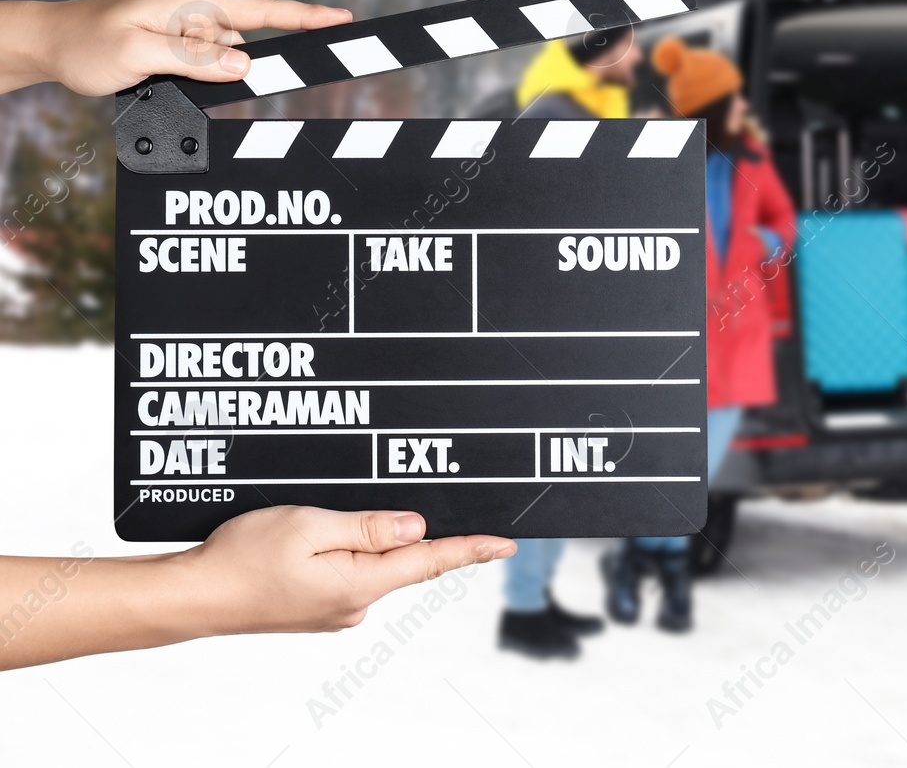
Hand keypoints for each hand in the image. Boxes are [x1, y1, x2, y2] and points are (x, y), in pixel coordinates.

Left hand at [0, 0, 350, 95]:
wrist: (46, 42)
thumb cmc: (85, 44)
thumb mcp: (139, 54)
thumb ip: (195, 59)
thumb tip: (247, 64)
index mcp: (191, 1)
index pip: (263, 9)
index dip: (306, 15)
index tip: (343, 18)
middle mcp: (194, 9)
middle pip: (245, 40)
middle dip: (233, 65)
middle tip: (178, 73)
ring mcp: (186, 25)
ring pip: (224, 57)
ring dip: (205, 76)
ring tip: (150, 73)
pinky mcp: (177, 42)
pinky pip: (205, 62)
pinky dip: (194, 76)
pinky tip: (157, 76)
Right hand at [175, 506, 513, 635]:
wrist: (193, 596)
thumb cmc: (242, 558)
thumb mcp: (309, 526)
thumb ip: (368, 527)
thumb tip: (416, 527)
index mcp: (360, 583)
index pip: (431, 560)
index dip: (472, 548)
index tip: (507, 542)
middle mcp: (355, 604)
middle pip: (404, 558)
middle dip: (410, 530)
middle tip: (402, 503)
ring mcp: (336, 610)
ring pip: (372, 563)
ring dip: (368, 538)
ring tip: (327, 518)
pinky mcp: (317, 607)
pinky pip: (349, 572)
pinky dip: (347, 550)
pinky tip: (319, 535)